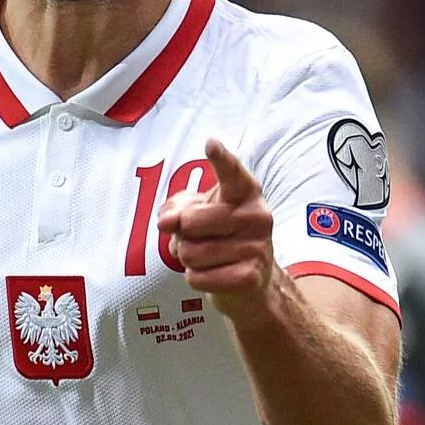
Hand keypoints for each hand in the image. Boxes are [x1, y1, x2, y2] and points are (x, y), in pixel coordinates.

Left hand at [158, 139, 276, 316]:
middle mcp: (257, 215)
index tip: (211, 143)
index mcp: (245, 192)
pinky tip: (214, 274)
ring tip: (208, 258)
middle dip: (184, 235)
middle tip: (200, 239)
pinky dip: (196, 279)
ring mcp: (257, 247)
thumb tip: (167, 222)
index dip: (220, 159)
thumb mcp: (196, 213)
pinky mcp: (250, 277)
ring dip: (189, 260)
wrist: (251, 281)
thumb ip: (176, 208)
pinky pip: (197, 277)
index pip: (231, 172)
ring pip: (190, 253)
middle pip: (190, 222)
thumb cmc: (219, 237)